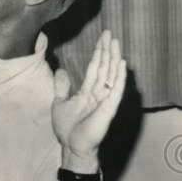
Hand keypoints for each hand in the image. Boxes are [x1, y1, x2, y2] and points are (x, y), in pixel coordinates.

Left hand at [51, 30, 126, 169]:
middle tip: (110, 33)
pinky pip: (116, 90)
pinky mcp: (108, 108)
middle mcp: (98, 93)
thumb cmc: (68, 129)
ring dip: (114, 58)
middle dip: (107, 50)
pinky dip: (119, 77)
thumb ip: (61, 87)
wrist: (72, 147)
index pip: (95, 67)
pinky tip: (122, 64)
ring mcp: (105, 100)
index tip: (102, 37)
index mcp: (88, 91)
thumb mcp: (59, 103)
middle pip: (105, 67)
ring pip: (111, 75)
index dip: (98, 52)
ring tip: (116, 43)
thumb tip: (60, 70)